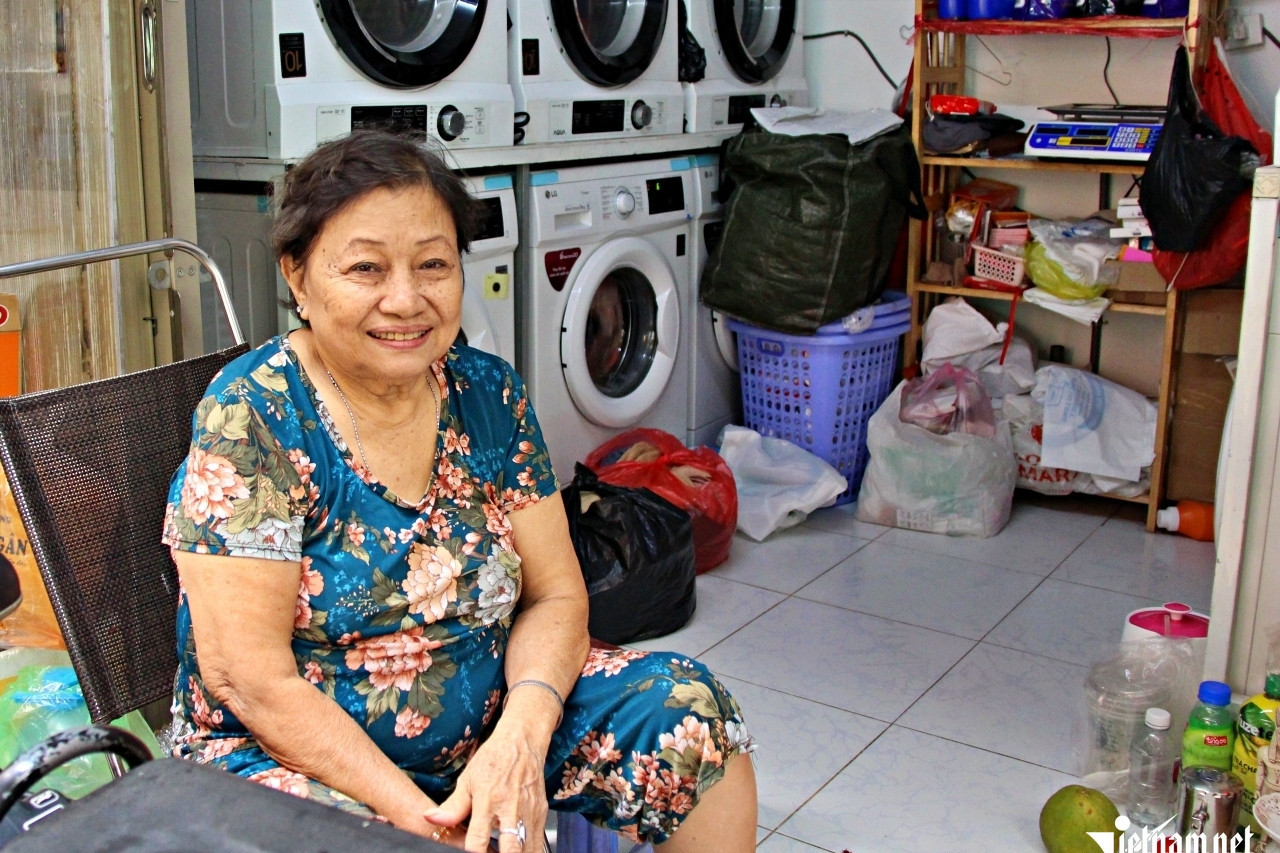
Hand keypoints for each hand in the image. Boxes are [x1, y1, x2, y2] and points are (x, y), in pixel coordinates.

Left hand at [424, 726, 548, 852]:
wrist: (522, 741)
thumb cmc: (494, 759)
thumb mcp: (467, 780)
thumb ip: (452, 806)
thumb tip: (431, 819)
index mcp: (487, 801)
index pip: (478, 840)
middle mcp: (510, 808)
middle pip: (510, 849)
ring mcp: (529, 812)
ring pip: (528, 848)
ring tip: (505, 852)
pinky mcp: (541, 813)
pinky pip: (538, 841)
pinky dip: (529, 849)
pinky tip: (518, 850)